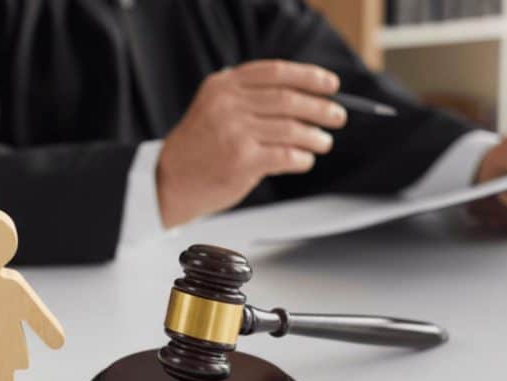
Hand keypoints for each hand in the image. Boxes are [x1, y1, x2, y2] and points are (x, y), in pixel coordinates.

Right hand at [157, 60, 347, 227]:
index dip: (309, 77)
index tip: (330, 85)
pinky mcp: (242, 161)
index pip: (276, 72)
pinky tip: (304, 160)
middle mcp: (228, 105)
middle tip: (337, 116)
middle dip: (320, 108)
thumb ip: (248, 98)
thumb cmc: (198, 148)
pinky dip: (302, 158)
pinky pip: (286, 155)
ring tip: (323, 141)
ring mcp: (235, 132)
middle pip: (288, 100)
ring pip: (292, 129)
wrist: (169, 181)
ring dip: (315, 136)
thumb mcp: (214, 108)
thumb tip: (302, 99)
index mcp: (223, 86)